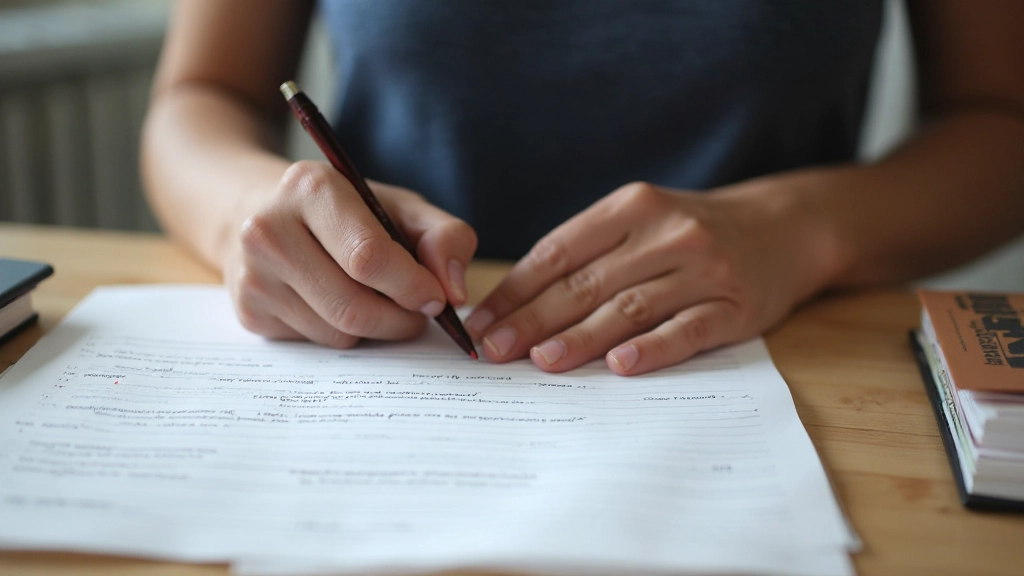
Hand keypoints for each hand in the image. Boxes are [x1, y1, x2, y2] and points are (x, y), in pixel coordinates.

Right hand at [224, 160, 476, 346]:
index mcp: (309, 188)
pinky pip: (316, 343)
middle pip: (353, 305)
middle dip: (400, 318)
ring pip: (336, 332)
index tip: (436, 297)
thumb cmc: (347, 212)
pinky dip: (344, 333)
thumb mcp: (401, 207)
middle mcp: (267, 229)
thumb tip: (454, 291)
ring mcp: (251, 274)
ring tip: (382, 302)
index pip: (368, 256)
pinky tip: (340, 303)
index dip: (412, 286)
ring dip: (375, 329)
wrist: (266, 212)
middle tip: (418, 312)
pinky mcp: (248, 311)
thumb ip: (444, 236)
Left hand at [464, 181, 833, 374]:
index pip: (559, 251)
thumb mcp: (641, 220)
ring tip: (541, 361)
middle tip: (494, 350)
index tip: (481, 321)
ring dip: (580, 337)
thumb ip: (588, 253)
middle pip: (586, 282)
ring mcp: (704, 269)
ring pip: (629, 307)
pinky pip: (686, 330)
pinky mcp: (734, 307)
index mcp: (631, 206)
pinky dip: (652, 349)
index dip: (516, 289)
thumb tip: (516, 303)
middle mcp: (667, 232)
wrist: (784, 227)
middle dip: (533, 319)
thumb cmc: (692, 231)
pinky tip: (619, 365)